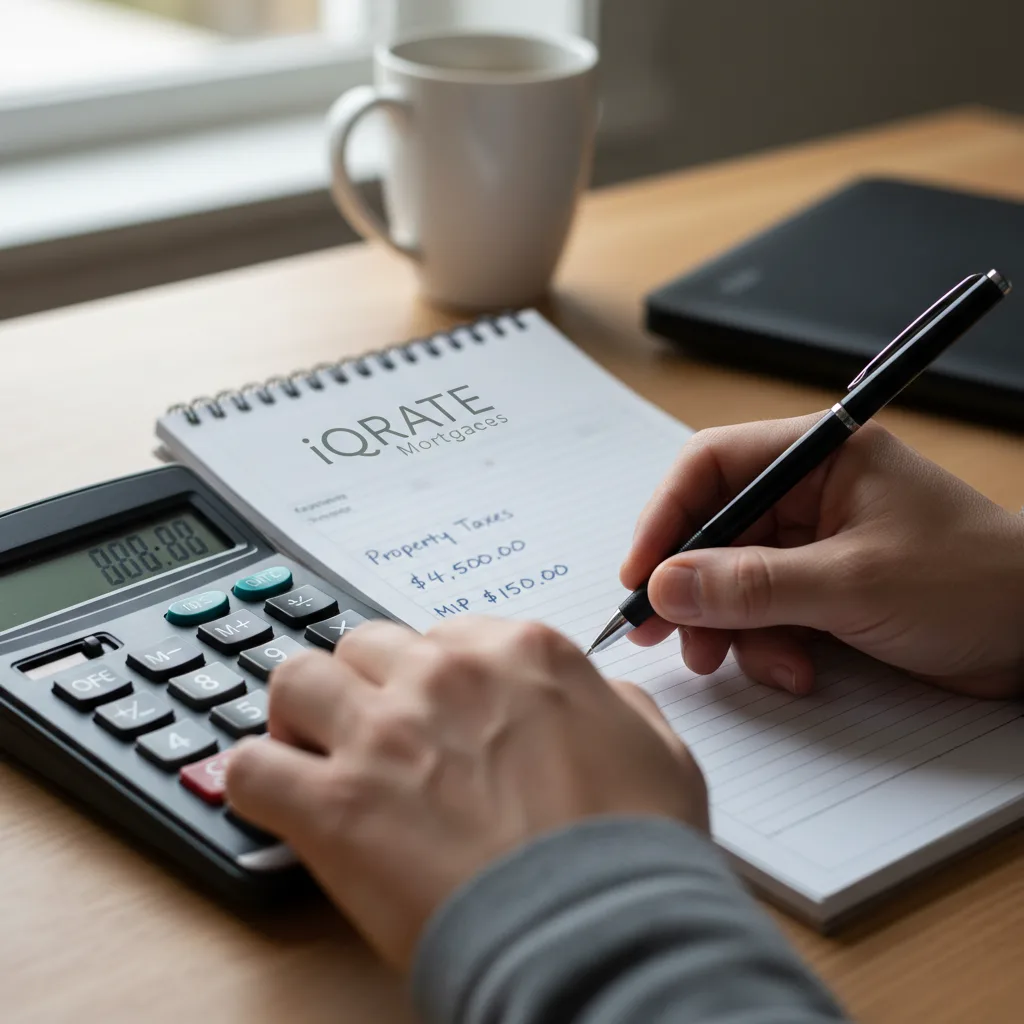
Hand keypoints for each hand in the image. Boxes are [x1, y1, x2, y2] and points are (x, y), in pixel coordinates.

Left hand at [225, 617, 706, 966]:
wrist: (602, 934)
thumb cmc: (635, 852)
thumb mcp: (659, 750)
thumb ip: (615, 702)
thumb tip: (596, 696)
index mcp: (519, 653)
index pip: (443, 633)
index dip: (431, 676)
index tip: (430, 710)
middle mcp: (444, 676)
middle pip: (365, 645)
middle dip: (367, 686)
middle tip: (374, 733)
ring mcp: (383, 734)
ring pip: (296, 680)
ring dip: (299, 714)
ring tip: (311, 750)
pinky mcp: (334, 807)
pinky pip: (248, 766)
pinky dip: (255, 781)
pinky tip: (281, 803)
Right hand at [621, 414, 1023, 697]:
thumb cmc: (971, 582)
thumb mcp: (853, 583)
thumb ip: (753, 585)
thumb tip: (666, 586)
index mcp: (819, 456)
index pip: (711, 466)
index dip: (666, 517)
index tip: (640, 574)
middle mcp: (809, 493)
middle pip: (713, 528)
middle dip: (689, 585)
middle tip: (661, 633)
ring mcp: (814, 544)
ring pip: (732, 579)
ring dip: (727, 626)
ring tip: (736, 663)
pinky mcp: (822, 590)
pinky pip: (763, 612)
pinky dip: (765, 646)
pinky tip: (796, 672)